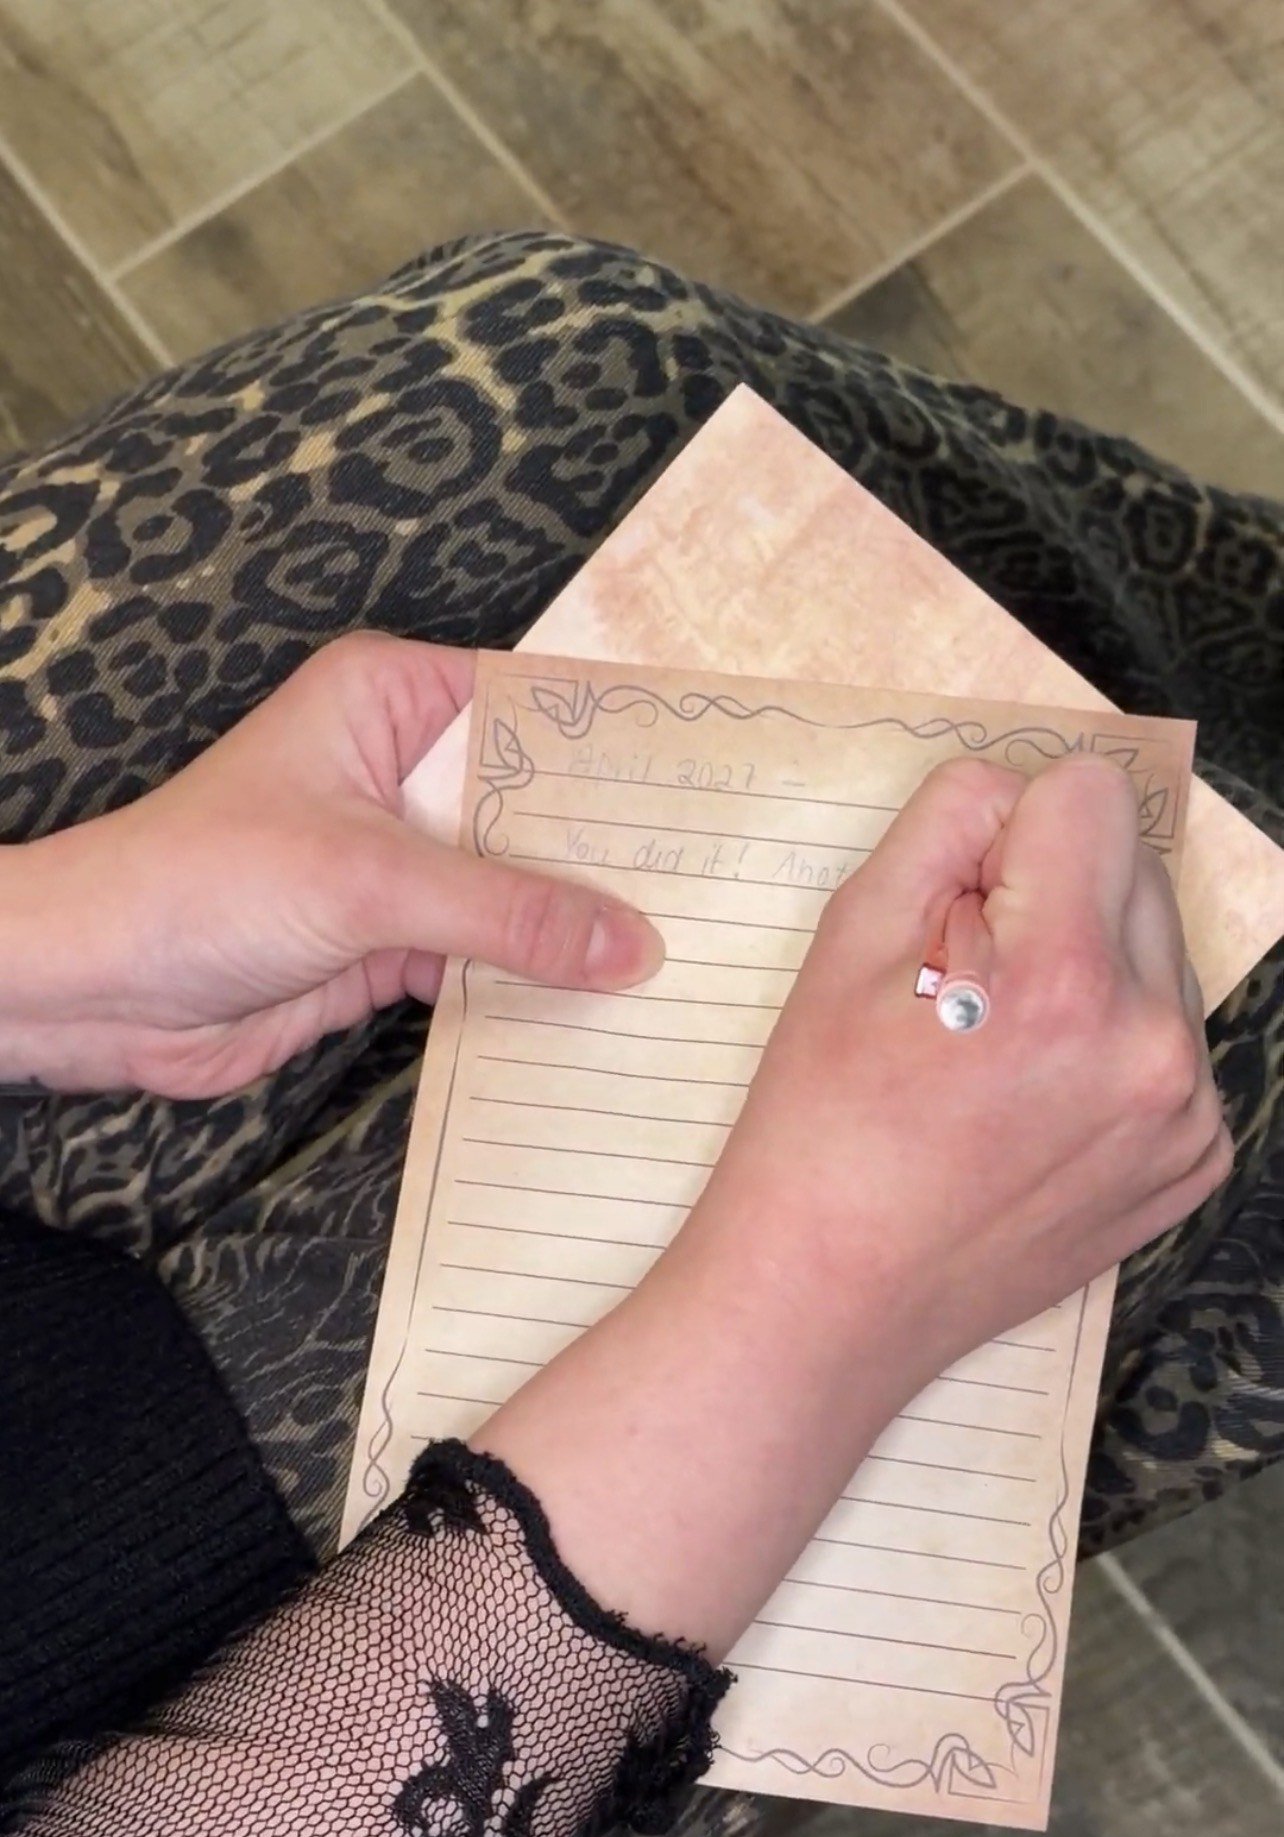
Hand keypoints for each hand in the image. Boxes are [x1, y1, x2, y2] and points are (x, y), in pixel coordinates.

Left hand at [0, 633, 663, 1096]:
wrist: (97, 990)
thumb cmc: (201, 886)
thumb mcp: (370, 882)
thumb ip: (507, 912)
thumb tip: (630, 946)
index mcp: (392, 701)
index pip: (536, 705)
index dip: (620, 744)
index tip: (715, 781)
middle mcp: (403, 770)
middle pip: (538, 803)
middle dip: (613, 848)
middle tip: (724, 879)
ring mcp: (401, 860)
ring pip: (519, 887)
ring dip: (580, 926)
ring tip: (690, 948)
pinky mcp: (391, 942)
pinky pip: (488, 957)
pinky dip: (537, 983)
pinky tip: (610, 1005)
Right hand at [480, 754, 1228, 1652]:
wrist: (829, 1300)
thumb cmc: (818, 1131)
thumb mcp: (845, 942)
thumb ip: (944, 827)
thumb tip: (1014, 793)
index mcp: (1062, 980)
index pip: (1091, 792)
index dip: (1007, 831)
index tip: (956, 907)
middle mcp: (1151, 1045)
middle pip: (1134, 867)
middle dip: (1053, 895)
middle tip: (963, 989)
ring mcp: (1185, 1114)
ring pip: (1157, 953)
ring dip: (1090, 968)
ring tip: (995, 1053)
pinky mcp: (1195, 1160)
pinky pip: (1171, 1039)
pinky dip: (1111, 1046)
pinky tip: (1031, 1102)